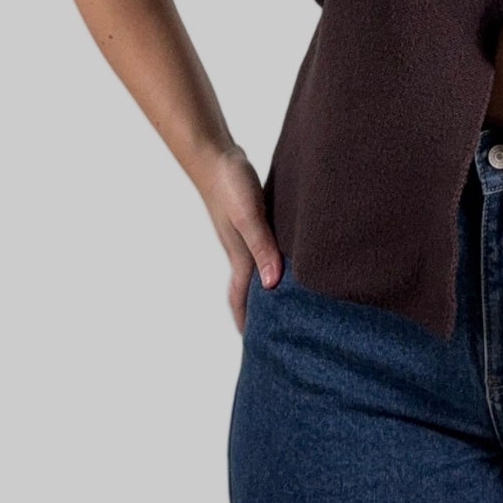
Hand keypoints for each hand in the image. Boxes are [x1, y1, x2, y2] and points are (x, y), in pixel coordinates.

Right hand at [201, 144, 283, 331]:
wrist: (215, 154)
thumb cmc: (230, 183)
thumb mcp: (249, 217)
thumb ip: (262, 247)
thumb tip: (272, 285)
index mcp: (240, 256)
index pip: (242, 299)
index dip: (247, 323)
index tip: (256, 349)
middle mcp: (241, 250)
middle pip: (249, 290)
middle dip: (259, 313)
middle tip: (276, 333)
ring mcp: (244, 236)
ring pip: (257, 270)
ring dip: (266, 288)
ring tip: (284, 302)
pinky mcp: (250, 220)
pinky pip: (263, 249)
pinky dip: (272, 262)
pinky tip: (287, 258)